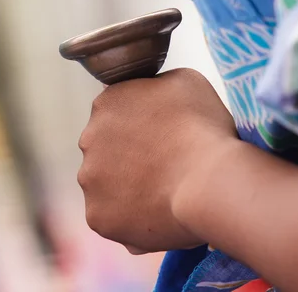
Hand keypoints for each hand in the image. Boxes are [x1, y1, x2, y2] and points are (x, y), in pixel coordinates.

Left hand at [77, 68, 236, 252]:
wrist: (209, 180)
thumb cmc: (202, 126)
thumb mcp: (184, 81)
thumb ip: (154, 84)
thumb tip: (152, 94)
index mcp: (107, 102)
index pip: (116, 111)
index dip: (141, 123)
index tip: (161, 134)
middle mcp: (88, 138)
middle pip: (106, 146)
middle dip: (127, 154)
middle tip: (162, 164)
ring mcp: (90, 179)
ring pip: (105, 182)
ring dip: (125, 185)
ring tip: (162, 191)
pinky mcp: (97, 216)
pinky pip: (111, 216)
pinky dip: (129, 216)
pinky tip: (156, 212)